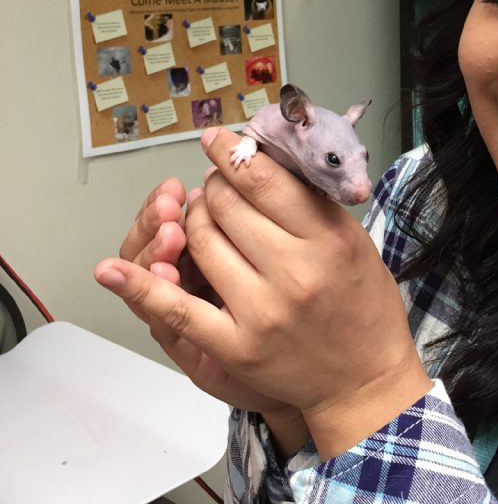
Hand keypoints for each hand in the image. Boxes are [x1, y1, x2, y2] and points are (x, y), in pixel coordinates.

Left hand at [96, 127, 430, 458]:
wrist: (365, 378)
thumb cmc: (365, 305)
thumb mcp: (355, 241)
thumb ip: (312, 204)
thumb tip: (262, 161)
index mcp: (328, 239)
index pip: (263, 180)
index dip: (230, 153)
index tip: (216, 140)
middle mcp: (294, 272)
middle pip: (226, 206)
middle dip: (214, 186)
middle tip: (217, 184)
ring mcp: (260, 311)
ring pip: (200, 243)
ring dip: (190, 220)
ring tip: (200, 215)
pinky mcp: (235, 346)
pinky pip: (177, 309)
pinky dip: (139, 285)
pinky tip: (110, 268)